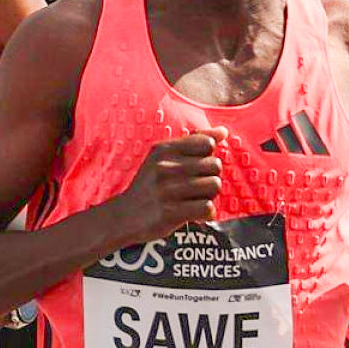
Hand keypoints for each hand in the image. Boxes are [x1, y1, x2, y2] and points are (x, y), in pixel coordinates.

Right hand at [109, 127, 225, 244]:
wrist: (124, 216)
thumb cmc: (150, 185)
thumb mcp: (163, 157)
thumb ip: (194, 142)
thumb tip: (223, 132)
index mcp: (164, 149)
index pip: (207, 143)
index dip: (207, 156)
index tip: (195, 168)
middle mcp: (165, 166)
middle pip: (215, 165)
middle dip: (210, 177)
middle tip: (194, 188)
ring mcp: (167, 189)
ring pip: (214, 185)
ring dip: (209, 196)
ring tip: (193, 200)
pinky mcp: (170, 212)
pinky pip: (208, 207)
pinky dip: (205, 214)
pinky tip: (194, 214)